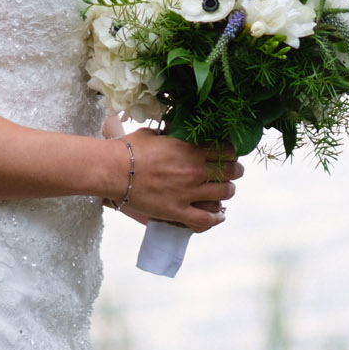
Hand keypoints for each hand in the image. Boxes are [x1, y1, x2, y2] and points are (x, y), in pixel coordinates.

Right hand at [116, 130, 242, 232]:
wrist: (113, 170)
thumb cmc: (130, 148)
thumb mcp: (155, 133)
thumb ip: (172, 134)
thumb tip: (176, 130)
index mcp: (191, 149)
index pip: (226, 150)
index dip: (232, 152)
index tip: (230, 153)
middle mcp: (195, 170)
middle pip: (230, 171)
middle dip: (235, 170)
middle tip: (234, 171)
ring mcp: (188, 193)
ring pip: (223, 193)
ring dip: (228, 190)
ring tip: (226, 189)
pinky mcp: (178, 211)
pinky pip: (206, 219)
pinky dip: (217, 218)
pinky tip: (220, 215)